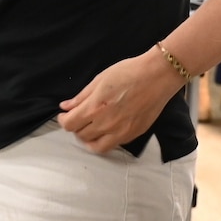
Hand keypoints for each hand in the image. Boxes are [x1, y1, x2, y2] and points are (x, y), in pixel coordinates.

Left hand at [58, 48, 185, 153]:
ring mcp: (121, 132)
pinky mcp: (133, 134)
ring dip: (90, 138)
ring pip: (97, 147)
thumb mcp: (99, 80)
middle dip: (76, 127)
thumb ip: (81, 97)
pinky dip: (106, 139)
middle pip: (81, 136)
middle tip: (79, 118)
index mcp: (94, 109)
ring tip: (91, 127)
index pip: (69, 125)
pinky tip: (107, 128)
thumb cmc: (129, 73)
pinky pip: (114, 144)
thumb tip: (66, 106)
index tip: (65, 115)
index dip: (63, 121)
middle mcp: (106, 124)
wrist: (157, 76)